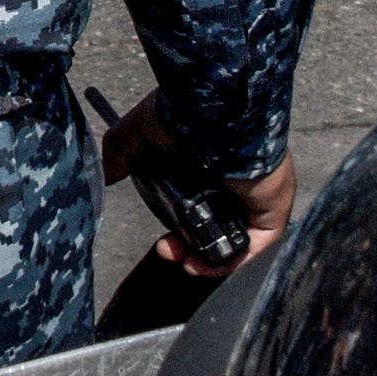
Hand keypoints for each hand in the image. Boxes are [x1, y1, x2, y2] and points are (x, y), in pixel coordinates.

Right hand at [99, 89, 296, 278]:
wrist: (219, 112)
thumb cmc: (184, 114)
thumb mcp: (140, 131)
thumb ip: (120, 152)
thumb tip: (105, 173)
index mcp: (210, 161)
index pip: (196, 202)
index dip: (175, 224)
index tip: (160, 234)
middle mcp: (236, 179)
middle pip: (211, 224)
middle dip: (185, 244)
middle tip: (166, 249)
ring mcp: (256, 195)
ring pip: (230, 237)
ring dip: (203, 255)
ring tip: (182, 261)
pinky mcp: (272, 209)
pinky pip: (253, 244)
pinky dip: (228, 259)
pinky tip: (202, 263)